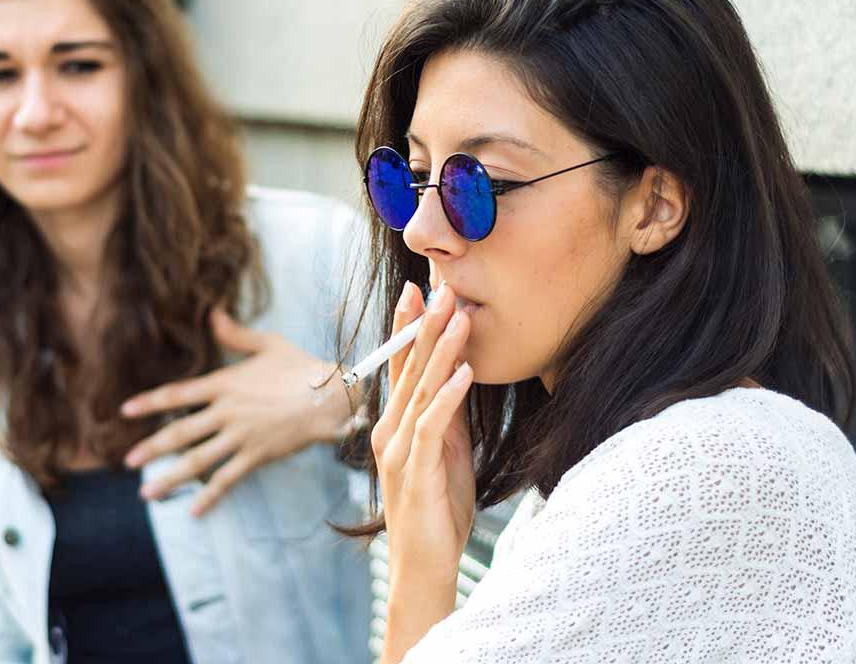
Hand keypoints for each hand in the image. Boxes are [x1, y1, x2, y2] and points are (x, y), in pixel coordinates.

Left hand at [119, 308, 349, 515]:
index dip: (150, 403)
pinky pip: (228, 478)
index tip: (125, 411)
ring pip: (198, 460)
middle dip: (151, 448)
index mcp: (225, 384)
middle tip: (127, 462)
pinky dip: (210, 496)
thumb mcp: (267, 344)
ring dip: (170, 477)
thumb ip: (235, 335)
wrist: (332, 395)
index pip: (178, 394)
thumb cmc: (301, 367)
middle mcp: (227, 411)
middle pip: (180, 432)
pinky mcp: (257, 455)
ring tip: (147, 492)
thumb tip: (212, 313)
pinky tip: (195, 511)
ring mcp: (241, 435)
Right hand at [372, 281, 475, 659]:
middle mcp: (389, 433)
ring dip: (441, 351)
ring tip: (459, 316)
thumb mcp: (448, 453)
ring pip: (419, 391)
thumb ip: (447, 416)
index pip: (401, 367)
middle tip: (439, 285)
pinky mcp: (415, 474)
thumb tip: (459, 375)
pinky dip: (448, 397)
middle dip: (424, 325)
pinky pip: (432, 427)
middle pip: (407, 370)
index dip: (409, 327)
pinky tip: (465, 373)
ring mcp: (398, 453)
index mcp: (395, 426)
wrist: (424, 570)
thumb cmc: (437, 513)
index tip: (420, 289)